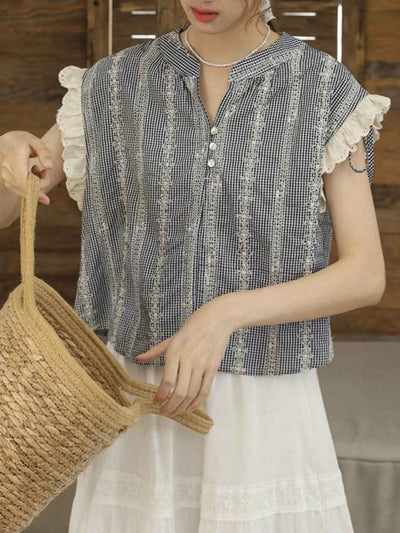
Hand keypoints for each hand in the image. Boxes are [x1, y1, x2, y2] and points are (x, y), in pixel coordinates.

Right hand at [0, 130, 52, 204]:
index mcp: (15, 158)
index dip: (37, 186)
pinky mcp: (8, 182)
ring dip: (36, 185)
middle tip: (44, 172)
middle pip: (26, 189)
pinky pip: (21, 191)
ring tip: (38, 171)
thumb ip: (44, 153)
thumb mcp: (36, 142)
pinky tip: (33, 175)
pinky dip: (31, 187)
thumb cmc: (21, 141)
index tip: (46, 175)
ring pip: (24, 192)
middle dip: (41, 185)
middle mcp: (8, 170)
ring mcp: (6, 177)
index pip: (24, 182)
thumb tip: (50, 167)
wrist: (5, 142)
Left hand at [136, 297, 233, 416]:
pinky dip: (197, 403)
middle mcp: (188, 360)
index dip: (160, 396)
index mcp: (175, 352)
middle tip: (164, 413)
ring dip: (182, 407)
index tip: (156, 402)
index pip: (167, 381)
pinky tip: (190, 408)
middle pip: (179, 392)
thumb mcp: (172, 338)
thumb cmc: (193, 326)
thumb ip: (155, 351)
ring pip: (191, 394)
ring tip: (175, 412)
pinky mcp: (213, 368)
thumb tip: (139, 358)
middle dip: (170, 407)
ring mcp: (202, 365)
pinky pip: (204, 390)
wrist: (218, 319)